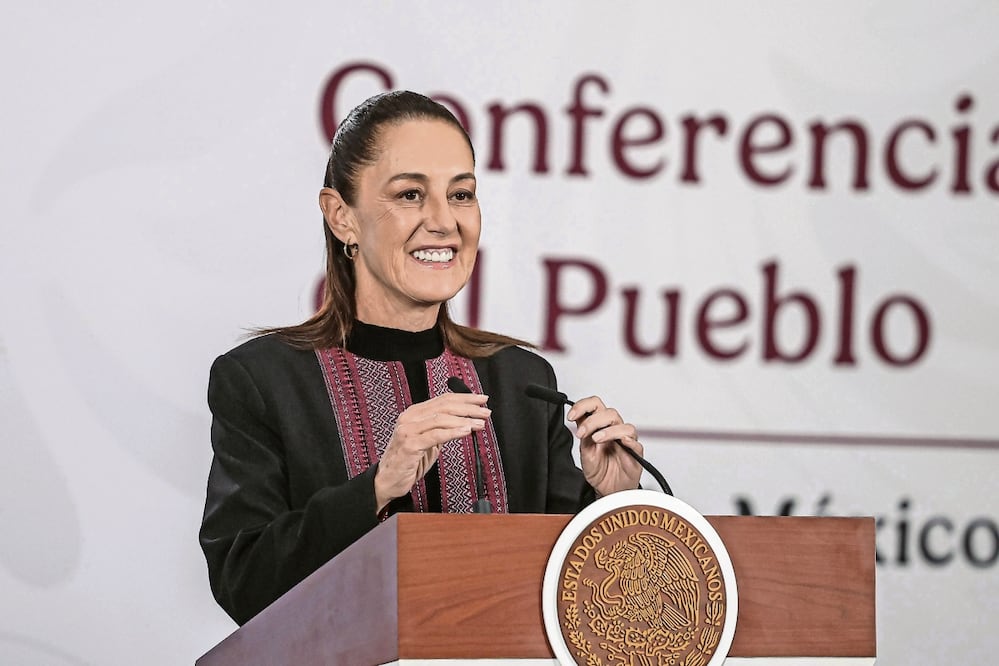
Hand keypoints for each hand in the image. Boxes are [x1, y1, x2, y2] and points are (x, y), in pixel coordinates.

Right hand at [374, 392, 489, 512]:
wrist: (387, 480)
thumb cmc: (409, 461)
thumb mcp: (428, 440)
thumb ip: (441, 428)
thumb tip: (465, 420)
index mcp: (414, 413)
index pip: (443, 399)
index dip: (464, 398)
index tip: (481, 400)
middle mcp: (409, 418)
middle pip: (444, 406)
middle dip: (468, 407)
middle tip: (485, 411)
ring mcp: (408, 430)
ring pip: (441, 419)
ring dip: (464, 420)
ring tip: (480, 423)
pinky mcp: (410, 445)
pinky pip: (436, 436)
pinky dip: (453, 432)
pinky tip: (466, 431)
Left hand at [567, 396, 643, 496]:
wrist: (608, 490)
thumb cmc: (599, 471)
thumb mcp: (584, 453)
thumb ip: (583, 436)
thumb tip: (578, 419)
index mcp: (600, 427)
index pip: (595, 406)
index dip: (582, 406)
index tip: (571, 415)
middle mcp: (613, 430)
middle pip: (609, 412)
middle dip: (593, 420)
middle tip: (582, 432)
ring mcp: (625, 441)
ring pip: (624, 426)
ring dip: (609, 430)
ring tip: (597, 439)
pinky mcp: (635, 453)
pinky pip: (636, 443)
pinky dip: (628, 440)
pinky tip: (621, 442)